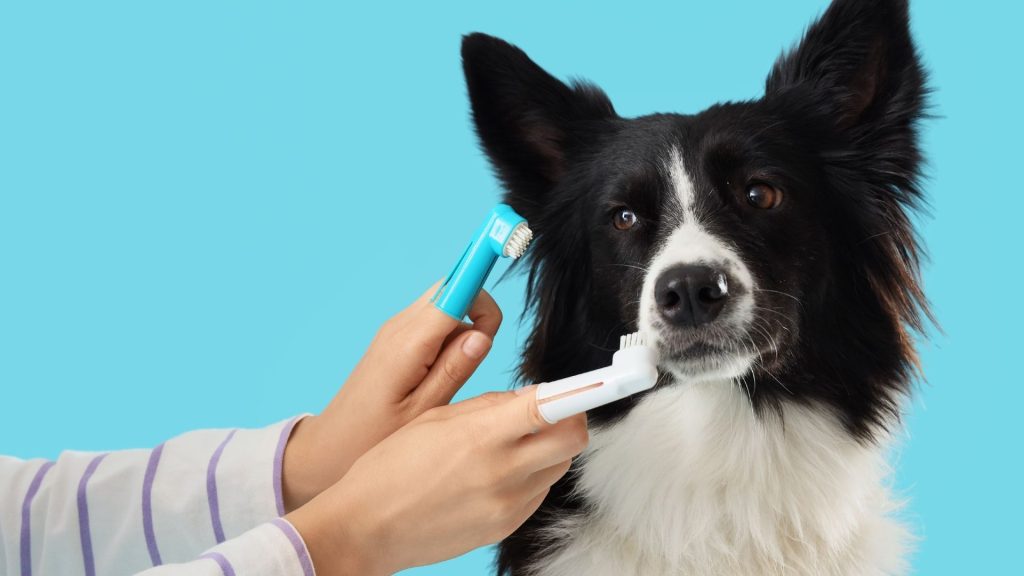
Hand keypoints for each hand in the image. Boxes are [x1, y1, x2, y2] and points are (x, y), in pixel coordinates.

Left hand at [283, 282, 502, 510]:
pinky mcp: (396, 340)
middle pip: (454, 289)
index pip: (456, 291)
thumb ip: (455, 370)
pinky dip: (449, 339)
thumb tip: (483, 335)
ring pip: (446, 304)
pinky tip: (441, 376)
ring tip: (455, 377)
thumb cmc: (374, 436)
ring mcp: (396, 330)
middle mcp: (400, 326)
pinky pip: (433, 322)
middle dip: (478, 315)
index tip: (495, 324)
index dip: (482, 298)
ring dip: (464, 328)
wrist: (332, 445)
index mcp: (408, 343)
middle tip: (478, 359)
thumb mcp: (422, 411)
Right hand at [286, 385, 587, 575]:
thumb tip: (533, 395)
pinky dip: (531, 475)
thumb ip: (490, 406)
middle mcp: (501, 472)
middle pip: (572, 438)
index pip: (552, 409)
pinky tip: (499, 470)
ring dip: (548, 447)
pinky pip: (538, 493)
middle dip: (571, 418)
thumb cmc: (391, 466)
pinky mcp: (505, 527)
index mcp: (482, 437)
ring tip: (512, 442)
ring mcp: (507, 505)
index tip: (613, 378)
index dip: (588, 392)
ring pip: (558, 465)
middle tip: (554, 408)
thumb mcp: (437, 418)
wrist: (366, 527)